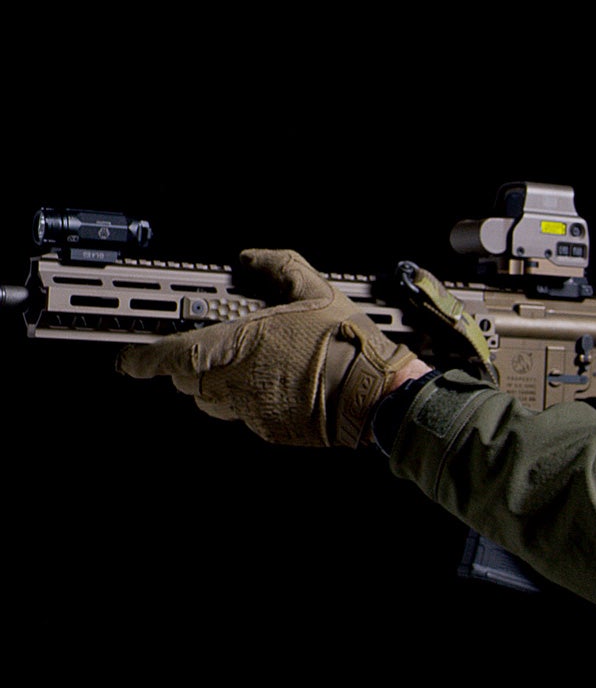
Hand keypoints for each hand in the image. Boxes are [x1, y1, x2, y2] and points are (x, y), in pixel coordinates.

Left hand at [117, 249, 416, 447]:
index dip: (142, 358)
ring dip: (218, 384)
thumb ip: (277, 266)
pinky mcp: (267, 429)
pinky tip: (278, 384)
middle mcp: (236, 380)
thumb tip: (252, 258)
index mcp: (239, 344)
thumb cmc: (345, 344)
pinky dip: (250, 400)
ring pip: (212, 400)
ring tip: (251, 366)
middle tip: (214, 347)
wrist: (373, 393)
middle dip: (190, 365)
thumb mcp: (316, 289)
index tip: (129, 358)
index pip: (171, 355)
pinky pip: (243, 415)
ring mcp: (249, 408)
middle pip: (188, 379)